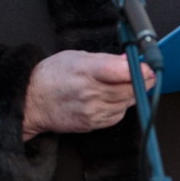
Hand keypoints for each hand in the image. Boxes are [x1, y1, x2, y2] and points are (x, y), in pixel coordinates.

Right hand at [21, 50, 154, 140]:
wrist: (32, 101)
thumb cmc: (51, 76)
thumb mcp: (77, 57)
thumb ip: (105, 60)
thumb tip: (128, 61)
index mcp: (85, 71)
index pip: (120, 72)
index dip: (139, 70)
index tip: (147, 67)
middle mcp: (90, 93)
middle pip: (128, 90)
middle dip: (142, 81)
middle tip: (147, 74)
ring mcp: (92, 111)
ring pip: (125, 103)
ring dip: (131, 94)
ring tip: (125, 84)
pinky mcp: (92, 124)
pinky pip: (117, 116)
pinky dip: (120, 106)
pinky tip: (112, 98)